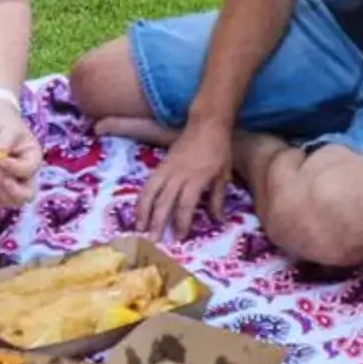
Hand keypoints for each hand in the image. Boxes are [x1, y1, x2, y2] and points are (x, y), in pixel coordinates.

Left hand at [0, 96, 43, 215]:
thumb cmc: (2, 122)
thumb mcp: (5, 129)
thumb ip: (3, 146)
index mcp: (33, 157)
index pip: (29, 170)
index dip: (14, 168)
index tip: (0, 159)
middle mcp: (25, 173)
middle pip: (28, 195)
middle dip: (14, 192)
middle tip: (1, 181)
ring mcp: (12, 182)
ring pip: (14, 202)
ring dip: (2, 194)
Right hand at [135, 117, 233, 239]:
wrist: (206, 123)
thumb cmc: (219, 149)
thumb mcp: (224, 174)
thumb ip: (218, 198)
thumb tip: (218, 221)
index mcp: (197, 178)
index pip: (186, 204)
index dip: (182, 222)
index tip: (179, 237)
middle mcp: (179, 174)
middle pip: (164, 201)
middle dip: (158, 222)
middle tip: (153, 240)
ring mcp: (167, 168)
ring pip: (150, 191)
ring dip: (143, 210)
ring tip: (138, 227)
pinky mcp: (161, 165)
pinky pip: (148, 183)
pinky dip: (142, 198)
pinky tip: (139, 210)